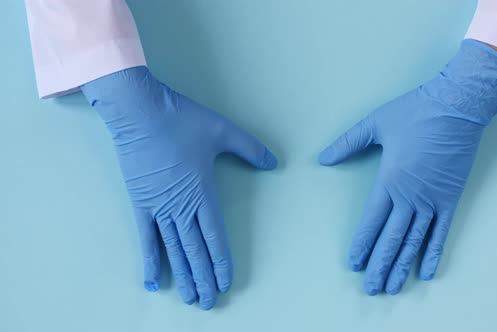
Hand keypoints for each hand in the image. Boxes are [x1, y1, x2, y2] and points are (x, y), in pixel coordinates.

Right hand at [81, 67, 276, 308]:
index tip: (225, 282)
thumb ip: (250, 148)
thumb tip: (274, 162)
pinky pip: (145, 239)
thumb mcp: (222, 130)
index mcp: (203, 194)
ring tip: (190, 299)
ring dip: (183, 276)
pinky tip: (154, 281)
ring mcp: (158, 208)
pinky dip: (150, 261)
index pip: (215, 238)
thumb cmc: (180, 120)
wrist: (140, 111)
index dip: (221, 263)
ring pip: (173, 251)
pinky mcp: (139, 203)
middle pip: (195, 252)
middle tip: (210, 302)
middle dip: (204, 279)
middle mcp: (181, 207)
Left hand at [319, 40, 496, 294]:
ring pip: (414, 242)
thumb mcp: (375, 123)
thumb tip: (322, 158)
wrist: (458, 105)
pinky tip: (427, 271)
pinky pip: (441, 232)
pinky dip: (433, 253)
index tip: (355, 264)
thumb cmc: (416, 112)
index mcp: (389, 181)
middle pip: (392, 240)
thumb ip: (348, 142)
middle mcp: (410, 197)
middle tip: (371, 289)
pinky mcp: (451, 198)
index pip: (371, 222)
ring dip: (402, 267)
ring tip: (394, 287)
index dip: (363, 245)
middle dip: (380, 266)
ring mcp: (433, 201)